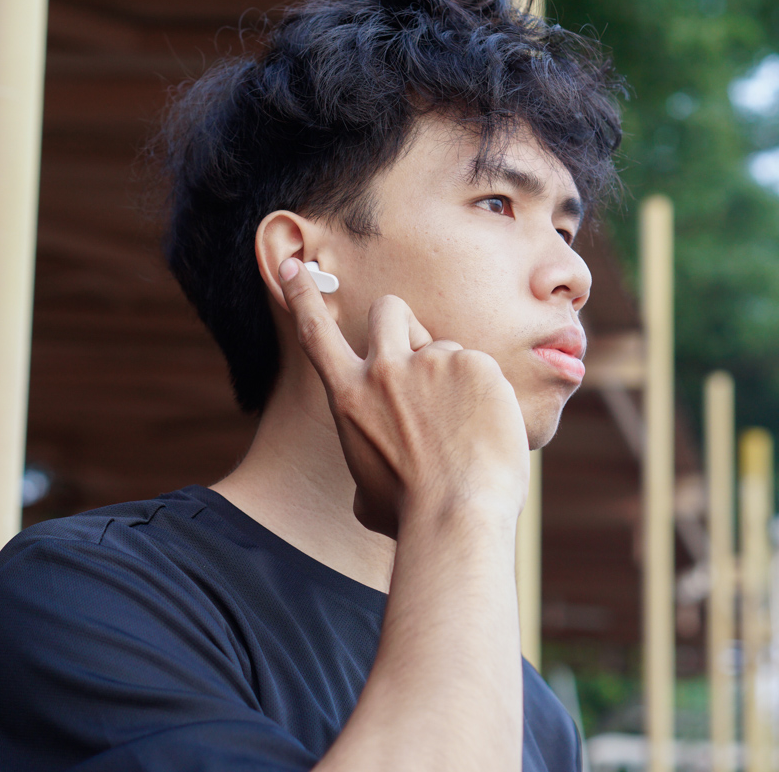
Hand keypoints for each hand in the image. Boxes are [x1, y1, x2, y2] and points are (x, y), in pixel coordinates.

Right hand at [279, 257, 529, 537]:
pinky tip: (485, 431)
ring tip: (463, 428)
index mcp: (349, 397)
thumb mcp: (368, 495)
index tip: (290, 262)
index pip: (316, 331)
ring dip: (453, 377)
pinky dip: (487, 396)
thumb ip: (367, 470)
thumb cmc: (411, 516)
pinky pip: (482, 368)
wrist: (456, 517)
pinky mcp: (474, 364)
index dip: (302, 293)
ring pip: (445, 347)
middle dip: (404, 324)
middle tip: (422, 358)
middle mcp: (384, 370)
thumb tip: (370, 486)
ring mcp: (431, 363)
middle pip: (390, 309)